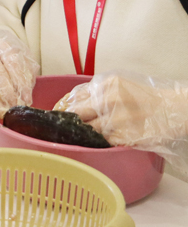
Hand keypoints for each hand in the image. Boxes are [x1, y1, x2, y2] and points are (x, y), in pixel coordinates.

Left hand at [55, 73, 187, 149]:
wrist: (173, 109)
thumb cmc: (145, 97)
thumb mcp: (118, 85)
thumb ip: (96, 92)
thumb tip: (71, 103)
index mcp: (104, 84)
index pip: (73, 96)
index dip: (61, 107)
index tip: (54, 115)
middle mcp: (108, 98)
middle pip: (76, 112)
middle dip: (67, 121)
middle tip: (61, 128)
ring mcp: (116, 118)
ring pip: (89, 129)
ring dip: (83, 134)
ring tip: (79, 137)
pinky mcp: (125, 135)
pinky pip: (104, 141)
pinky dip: (99, 143)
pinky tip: (97, 143)